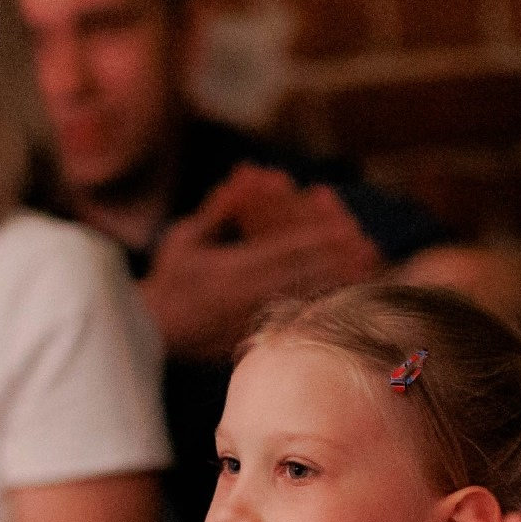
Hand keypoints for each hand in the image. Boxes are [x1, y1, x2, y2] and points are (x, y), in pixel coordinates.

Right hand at [140, 164, 380, 359]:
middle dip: (337, 260)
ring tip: (366, 275)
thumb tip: (245, 179)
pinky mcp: (253, 342)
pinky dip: (318, 313)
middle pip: (301, 275)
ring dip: (335, 286)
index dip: (317, 237)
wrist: (150, 333)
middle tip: (370, 250)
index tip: (345, 226)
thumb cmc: (165, 283)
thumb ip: (219, 212)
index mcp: (229, 271)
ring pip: (301, 302)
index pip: (282, 249)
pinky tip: (342, 309)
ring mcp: (250, 322)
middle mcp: (244, 298)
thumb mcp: (185, 239)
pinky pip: (292, 326)